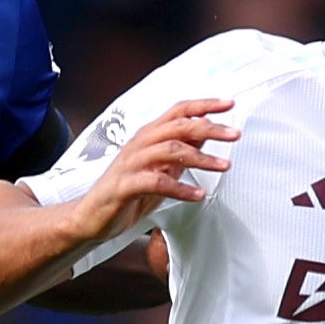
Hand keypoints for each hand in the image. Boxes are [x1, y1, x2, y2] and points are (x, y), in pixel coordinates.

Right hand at [75, 99, 237, 240]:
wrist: (89, 219)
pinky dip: (180, 188)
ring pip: (170, 150)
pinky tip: (198, 196)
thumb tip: (204, 141)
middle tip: (235, 134)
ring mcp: (130, 164)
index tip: (229, 104)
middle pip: (178, 126)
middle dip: (210, 128)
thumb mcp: (158, 171)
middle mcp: (139, 144)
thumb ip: (178, 156)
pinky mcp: (123, 186)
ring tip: (224, 166)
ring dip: (201, 158)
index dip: (204, 105)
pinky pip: (156, 182)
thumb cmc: (124, 195)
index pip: (178, 112)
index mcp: (147, 137)